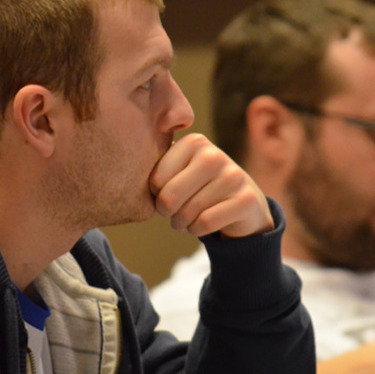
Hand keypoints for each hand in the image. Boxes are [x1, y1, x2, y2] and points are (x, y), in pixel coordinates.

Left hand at [150, 133, 272, 237]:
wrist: (243, 203)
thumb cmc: (200, 187)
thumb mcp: (179, 170)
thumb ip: (156, 165)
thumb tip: (128, 174)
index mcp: (194, 142)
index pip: (155, 180)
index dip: (155, 196)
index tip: (164, 195)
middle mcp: (214, 155)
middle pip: (169, 197)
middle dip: (166, 213)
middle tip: (171, 214)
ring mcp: (233, 176)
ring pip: (187, 212)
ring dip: (181, 223)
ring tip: (185, 220)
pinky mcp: (246, 199)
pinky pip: (205, 223)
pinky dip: (197, 230)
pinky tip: (201, 225)